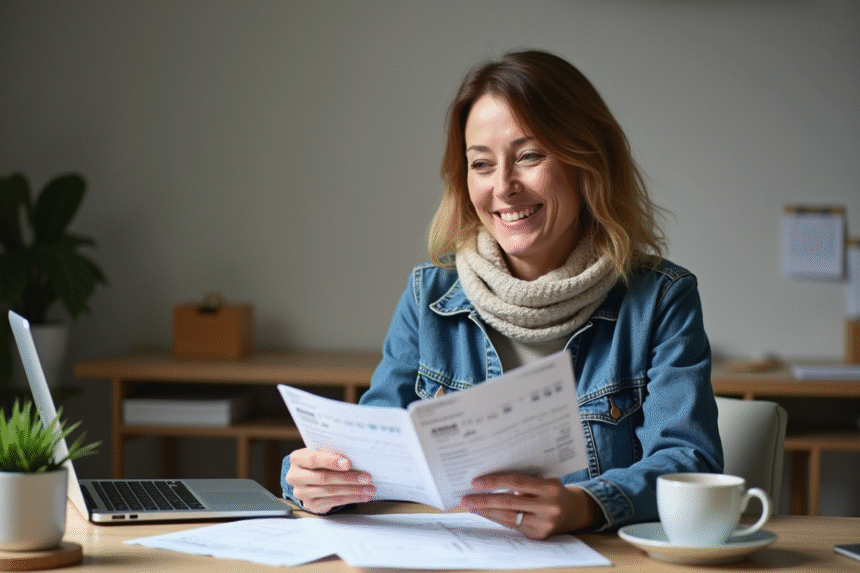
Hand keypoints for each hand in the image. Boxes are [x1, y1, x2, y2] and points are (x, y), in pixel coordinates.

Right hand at [285, 448, 374, 513]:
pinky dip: (351, 498)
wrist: (307, 477)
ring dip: (353, 490)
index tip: (349, 463)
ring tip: (369, 488)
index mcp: (297, 458)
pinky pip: (333, 502)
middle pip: (324, 478)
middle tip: (366, 477)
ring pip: (330, 491)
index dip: (331, 461)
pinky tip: (363, 496)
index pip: (314, 459)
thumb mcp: (320, 453)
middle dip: (348, 478)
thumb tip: (357, 456)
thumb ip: (332, 453)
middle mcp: (295, 476)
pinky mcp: (311, 504)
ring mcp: (301, 493)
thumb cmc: (318, 461)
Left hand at [460, 472, 601, 538]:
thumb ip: (522, 479)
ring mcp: (545, 523)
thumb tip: (488, 479)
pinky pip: (513, 526)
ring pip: (509, 517)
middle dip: (484, 500)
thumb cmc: (550, 489)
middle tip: (465, 499)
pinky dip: (497, 519)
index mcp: (550, 486)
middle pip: (509, 502)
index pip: (516, 482)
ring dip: (486, 512)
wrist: (573, 510)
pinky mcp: (539, 535)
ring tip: (471, 507)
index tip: (475, 482)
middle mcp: (549, 506)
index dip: (495, 481)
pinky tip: (485, 514)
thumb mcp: (542, 479)